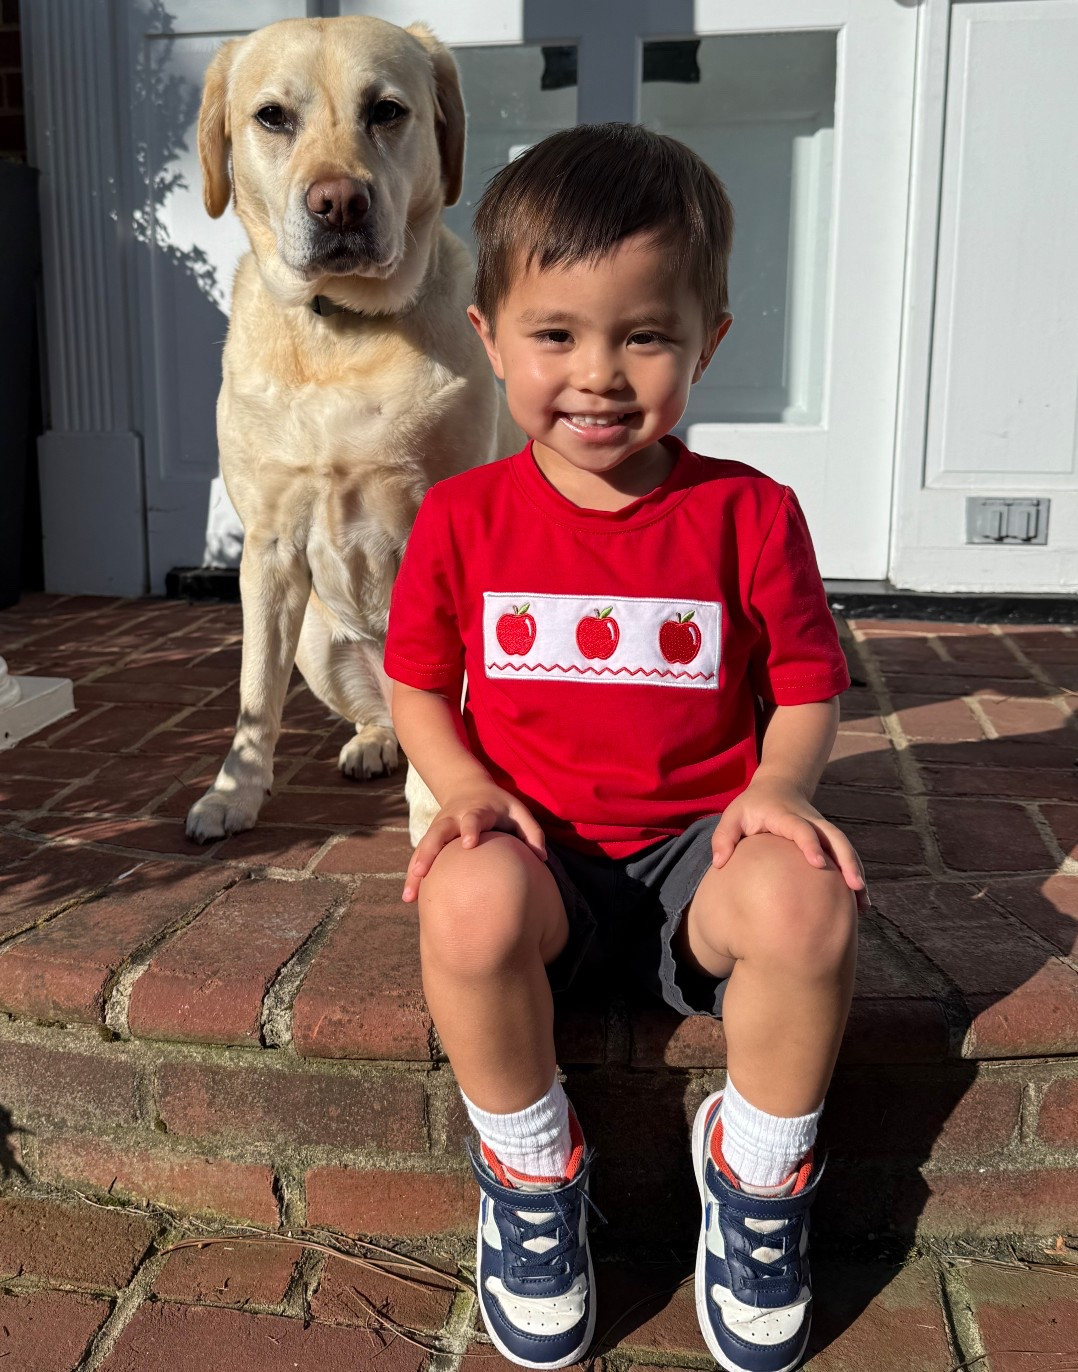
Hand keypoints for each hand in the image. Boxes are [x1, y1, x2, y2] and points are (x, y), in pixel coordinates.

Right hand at [401, 783, 546, 901]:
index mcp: (476, 810)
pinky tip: (409, 897)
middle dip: (429, 851)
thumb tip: (541, 859)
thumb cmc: (499, 805)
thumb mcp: (519, 811)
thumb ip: (532, 832)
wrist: (467, 786)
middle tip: (422, 871)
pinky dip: (413, 875)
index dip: (469, 829)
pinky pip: (419, 856)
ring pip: (423, 847)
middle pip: (437, 833)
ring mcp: (439, 827)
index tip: (468, 844)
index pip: (472, 818)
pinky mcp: (431, 837)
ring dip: (416, 868)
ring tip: (409, 895)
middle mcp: (453, 818)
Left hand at [711, 775, 868, 911]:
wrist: (779, 786)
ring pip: (844, 849)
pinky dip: (855, 876)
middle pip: (834, 838)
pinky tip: (861, 903)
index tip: (818, 863)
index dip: (810, 844)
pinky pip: (845, 856)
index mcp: (787, 815)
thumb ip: (724, 836)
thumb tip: (720, 863)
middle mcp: (811, 821)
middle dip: (846, 861)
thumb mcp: (733, 814)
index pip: (802, 829)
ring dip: (856, 872)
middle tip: (855, 886)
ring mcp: (822, 829)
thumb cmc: (752, 806)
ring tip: (863, 903)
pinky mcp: (828, 839)